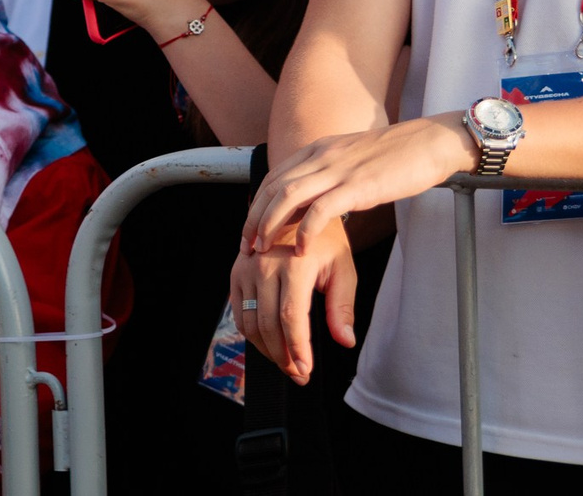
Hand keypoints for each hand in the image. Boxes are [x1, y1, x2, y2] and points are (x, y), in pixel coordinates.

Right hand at [234, 216, 358, 383]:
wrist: (297, 208)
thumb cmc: (325, 242)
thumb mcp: (343, 270)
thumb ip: (342, 308)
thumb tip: (345, 341)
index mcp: (294, 265)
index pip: (291, 318)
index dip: (298, 349)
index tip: (307, 371)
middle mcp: (264, 265)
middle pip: (268, 324)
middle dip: (283, 356)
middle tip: (299, 374)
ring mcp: (246, 268)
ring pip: (250, 322)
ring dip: (267, 349)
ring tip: (286, 363)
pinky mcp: (236, 272)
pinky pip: (239, 312)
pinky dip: (252, 333)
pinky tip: (270, 344)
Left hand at [244, 116, 470, 259]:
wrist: (431, 142)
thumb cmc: (398, 155)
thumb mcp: (352, 158)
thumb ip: (331, 172)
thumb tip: (318, 196)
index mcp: (318, 149)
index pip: (274, 176)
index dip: (257, 202)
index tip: (249, 227)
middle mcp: (321, 155)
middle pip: (273, 186)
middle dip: (253, 216)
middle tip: (245, 245)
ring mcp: (338, 170)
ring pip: (288, 196)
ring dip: (269, 224)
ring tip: (262, 249)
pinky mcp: (359, 186)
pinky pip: (321, 209)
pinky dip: (306, 230)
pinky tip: (301, 250)